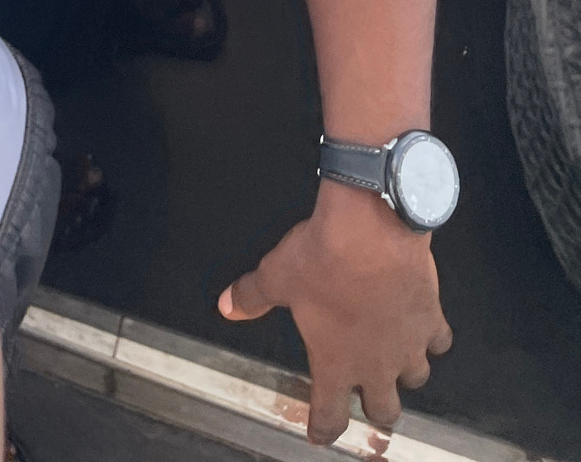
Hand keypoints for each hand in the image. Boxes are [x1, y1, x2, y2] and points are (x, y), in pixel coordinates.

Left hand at [219, 184, 452, 444]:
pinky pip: (439, 341)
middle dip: (376, 410)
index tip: (320, 435)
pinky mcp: (432, 319)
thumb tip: (227, 306)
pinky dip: (432, 338)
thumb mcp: (276, 276)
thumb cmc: (322, 258)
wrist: (372, 230)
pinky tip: (424, 329)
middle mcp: (377, 365)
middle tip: (369, 402)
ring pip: (416, 377)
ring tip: (396, 361)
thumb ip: (252, 296)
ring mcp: (409, 345)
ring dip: (405, 373)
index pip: (329, 415)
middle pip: (384, 409)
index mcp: (335, 363)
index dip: (323, 429)